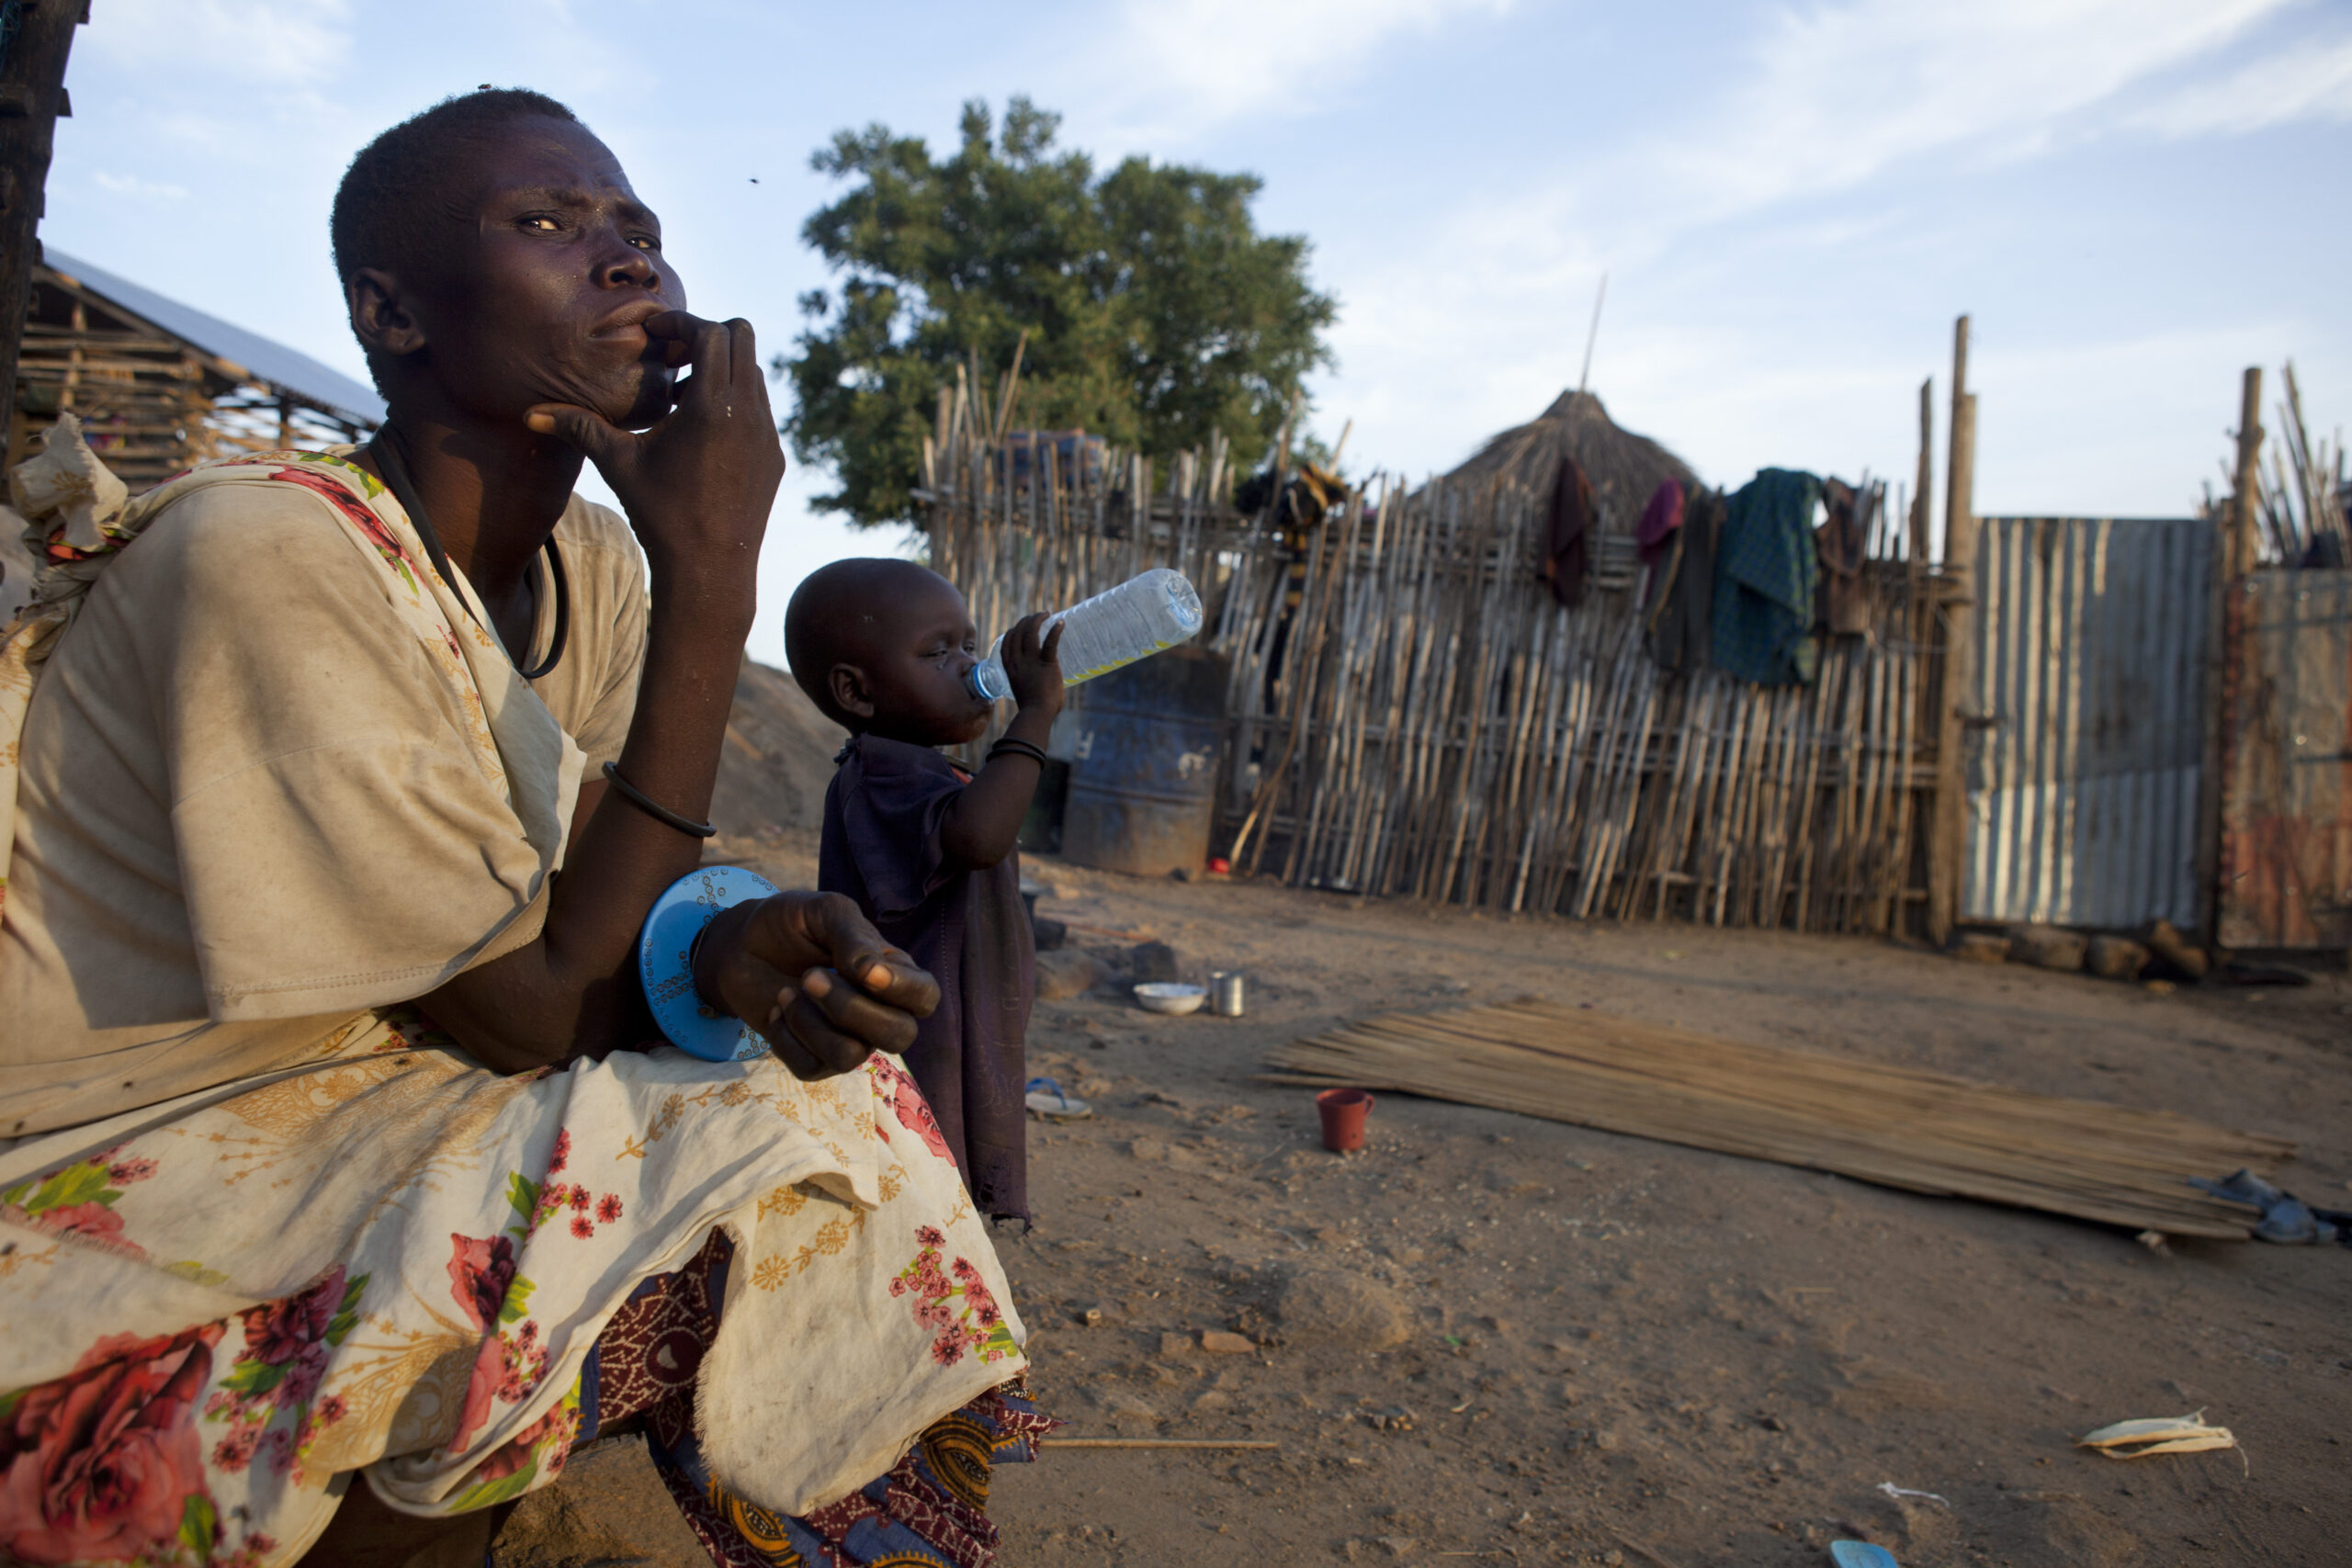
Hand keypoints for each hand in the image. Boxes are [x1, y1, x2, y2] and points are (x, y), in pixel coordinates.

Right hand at [525, 311, 785, 597]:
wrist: (710, 570)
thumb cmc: (660, 515)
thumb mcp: (618, 464)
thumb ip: (579, 428)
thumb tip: (529, 414)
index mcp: (712, 405)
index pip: (710, 331)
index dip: (681, 320)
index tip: (655, 329)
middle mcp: (748, 412)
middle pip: (743, 336)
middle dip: (707, 333)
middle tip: (673, 353)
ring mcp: (767, 433)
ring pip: (754, 371)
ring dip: (722, 368)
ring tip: (683, 392)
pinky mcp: (775, 454)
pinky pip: (760, 407)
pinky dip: (734, 400)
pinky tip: (702, 427)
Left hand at [692, 892, 939, 1079]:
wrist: (740, 946)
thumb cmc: (791, 924)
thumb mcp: (824, 912)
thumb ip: (853, 936)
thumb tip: (872, 972)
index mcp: (893, 972)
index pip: (924, 996)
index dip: (902, 990)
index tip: (865, 971)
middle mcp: (879, 1011)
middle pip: (898, 1036)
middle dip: (851, 1009)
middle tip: (809, 976)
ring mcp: (848, 1038)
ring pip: (851, 1056)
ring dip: (810, 1022)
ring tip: (786, 993)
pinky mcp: (814, 1059)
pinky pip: (811, 1067)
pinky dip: (785, 1038)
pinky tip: (776, 1009)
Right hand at [1002, 611, 1065, 719]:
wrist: (1037, 714)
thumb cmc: (1033, 708)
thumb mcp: (1021, 689)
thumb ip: (1027, 679)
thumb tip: (1040, 680)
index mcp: (1010, 667)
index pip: (1007, 641)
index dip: (1014, 630)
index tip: (1022, 626)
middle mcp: (1018, 660)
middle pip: (1018, 631)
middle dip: (1027, 620)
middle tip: (1039, 616)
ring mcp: (1031, 661)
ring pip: (1030, 631)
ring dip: (1038, 619)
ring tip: (1047, 613)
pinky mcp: (1047, 663)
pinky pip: (1050, 642)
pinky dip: (1055, 630)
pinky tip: (1061, 622)